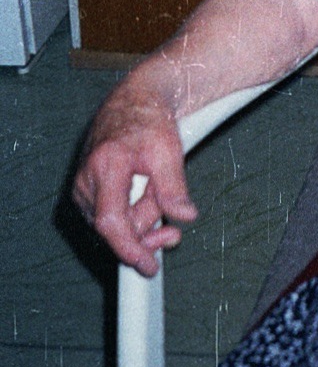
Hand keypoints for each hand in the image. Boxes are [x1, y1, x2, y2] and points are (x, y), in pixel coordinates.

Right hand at [73, 80, 196, 275]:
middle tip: (170, 209)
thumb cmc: (148, 121)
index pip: (111, 221)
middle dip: (148, 223)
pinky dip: (132, 212)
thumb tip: (184, 216)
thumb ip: (174, 187)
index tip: (147, 264)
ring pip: (115, 224)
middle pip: (117, 226)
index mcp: (105, 167)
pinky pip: (111, 216)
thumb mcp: (168, 150)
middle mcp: (86, 181)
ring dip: (141, 215)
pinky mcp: (86, 193)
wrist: (134, 102)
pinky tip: (146, 194)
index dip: (130, 247)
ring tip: (156, 187)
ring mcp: (83, 189)